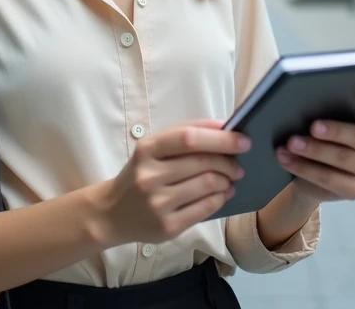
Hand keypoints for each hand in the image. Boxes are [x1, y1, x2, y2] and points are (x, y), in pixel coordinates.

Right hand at [96, 119, 247, 244]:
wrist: (111, 213)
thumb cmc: (140, 174)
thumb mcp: (151, 149)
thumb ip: (183, 136)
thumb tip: (225, 129)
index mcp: (147, 149)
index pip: (189, 138)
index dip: (220, 138)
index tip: (242, 140)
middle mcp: (149, 176)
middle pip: (203, 163)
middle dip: (228, 162)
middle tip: (238, 165)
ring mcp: (157, 203)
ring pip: (208, 185)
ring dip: (226, 180)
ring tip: (229, 179)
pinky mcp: (167, 226)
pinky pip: (205, 208)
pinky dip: (220, 198)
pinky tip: (222, 193)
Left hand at [275, 97, 354, 203]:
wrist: (310, 174)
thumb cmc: (320, 139)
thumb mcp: (326, 124)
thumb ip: (326, 114)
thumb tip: (305, 106)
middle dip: (334, 131)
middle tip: (312, 126)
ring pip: (342, 158)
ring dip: (313, 150)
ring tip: (291, 143)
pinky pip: (329, 179)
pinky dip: (304, 168)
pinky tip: (286, 160)